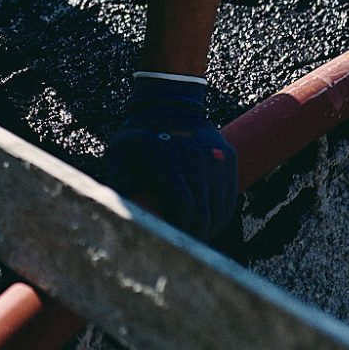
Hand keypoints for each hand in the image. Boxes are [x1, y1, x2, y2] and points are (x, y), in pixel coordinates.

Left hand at [104, 73, 237, 245]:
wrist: (169, 103)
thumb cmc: (138, 135)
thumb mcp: (118, 154)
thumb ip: (118, 183)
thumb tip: (123, 212)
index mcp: (170, 167)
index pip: (186, 210)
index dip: (183, 231)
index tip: (176, 242)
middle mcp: (197, 164)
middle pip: (205, 213)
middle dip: (198, 235)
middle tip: (189, 247)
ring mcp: (215, 161)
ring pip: (220, 206)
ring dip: (212, 226)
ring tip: (201, 236)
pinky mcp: (228, 157)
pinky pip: (230, 193)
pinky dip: (223, 211)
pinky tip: (213, 221)